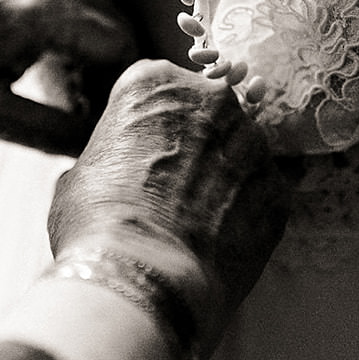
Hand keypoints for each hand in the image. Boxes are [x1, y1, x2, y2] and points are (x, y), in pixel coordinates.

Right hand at [47, 60, 286, 359]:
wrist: (145, 276)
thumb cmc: (98, 223)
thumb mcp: (79, 175)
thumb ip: (111, 158)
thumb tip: (113, 173)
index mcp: (154, 82)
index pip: (155, 90)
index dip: (146, 128)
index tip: (139, 156)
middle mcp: (212, 99)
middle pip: (205, 114)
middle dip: (193, 145)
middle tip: (170, 188)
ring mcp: (253, 142)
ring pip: (239, 151)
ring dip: (223, 177)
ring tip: (195, 221)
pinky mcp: (279, 188)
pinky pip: (261, 193)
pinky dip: (245, 213)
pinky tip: (218, 241)